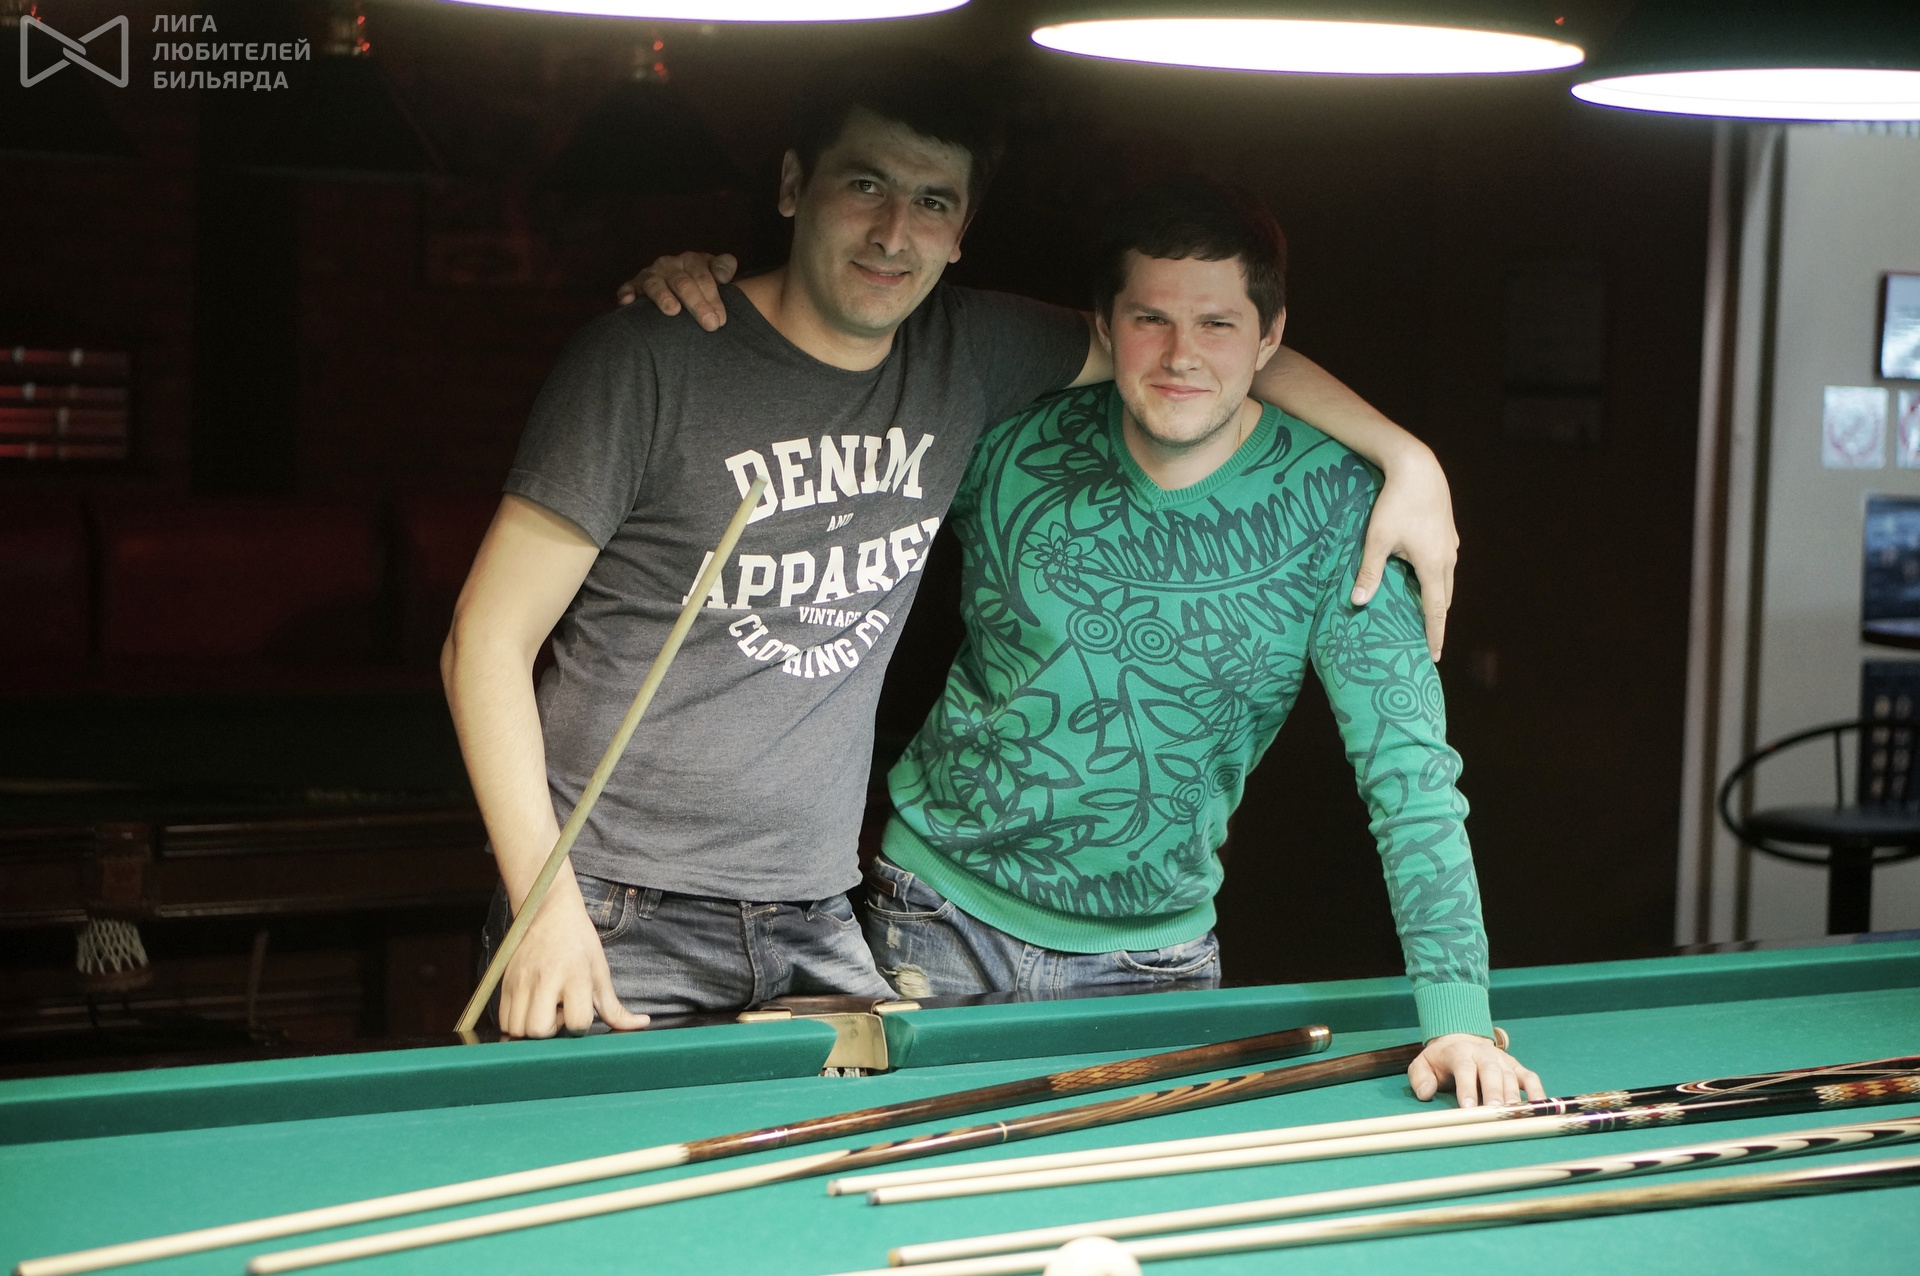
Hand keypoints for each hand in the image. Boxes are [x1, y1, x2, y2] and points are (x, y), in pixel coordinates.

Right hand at [496, 887, 648, 1037]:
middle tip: (559, 1014)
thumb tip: (642, 1024)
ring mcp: (520, 981)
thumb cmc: (579, 943)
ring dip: (532, 1028)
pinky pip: (503, 1020)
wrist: (549, 912)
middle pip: (539, 1031)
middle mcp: (544, 979)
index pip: (578, 1022)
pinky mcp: (503, 982)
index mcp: (575, 975)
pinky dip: (516, 1023)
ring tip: (544, 1010)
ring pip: (517, 1029)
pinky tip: (531, 1008)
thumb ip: (615, 1007)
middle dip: (552, 1032)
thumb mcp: (600, 972)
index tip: (581, 1013)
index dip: (582, 1025)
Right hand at [615, 251, 738, 329]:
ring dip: (664, 297)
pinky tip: (628, 302)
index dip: (713, 297)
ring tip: (673, 310)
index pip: (703, 277)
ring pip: (656, 285)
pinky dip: (627, 294)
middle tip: (709, 324)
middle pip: (683, 283)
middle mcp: (669, 265)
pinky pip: (628, 289)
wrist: (672, 281)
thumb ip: (723, 267)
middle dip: (697, 304)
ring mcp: (650, 275)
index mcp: (691, 260)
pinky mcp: (632, 286)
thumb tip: (724, 276)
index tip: (722, 319)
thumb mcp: (713, 270)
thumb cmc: (698, 281)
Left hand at [1350, 442, 1457, 661]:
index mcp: (1432, 565)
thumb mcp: (1377, 539)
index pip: (1435, 610)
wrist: (1418, 468)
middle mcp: (1447, 558)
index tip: (1435, 656)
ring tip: (1426, 614)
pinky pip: (1444, 563)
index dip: (1435, 634)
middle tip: (1429, 642)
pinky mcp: (1447, 531)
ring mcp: (1450, 544)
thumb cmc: (1395, 504)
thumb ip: (1369, 572)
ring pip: (1446, 579)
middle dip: (1436, 620)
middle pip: (1444, 598)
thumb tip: (1356, 602)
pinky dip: (1436, 577)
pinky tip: (1425, 577)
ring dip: (1437, 598)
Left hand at [1408, 1031, 1543, 1107]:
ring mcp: (1502, 1060)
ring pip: (1510, 1077)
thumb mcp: (1423, 1064)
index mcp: (1460, 1052)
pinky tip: (1538, 1109)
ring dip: (1513, 1096)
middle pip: (1491, 1072)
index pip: (1464, 1068)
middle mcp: (1484, 1054)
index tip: (1467, 1108)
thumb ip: (1421, 1078)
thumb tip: (1425, 1094)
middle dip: (1493, 1092)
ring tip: (1515, 1116)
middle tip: (1495, 1112)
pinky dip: (1536, 1093)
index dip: (1467, 1088)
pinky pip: (1530, 1079)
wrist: (1461, 1039)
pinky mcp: (1516, 1067)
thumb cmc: (1441, 1060)